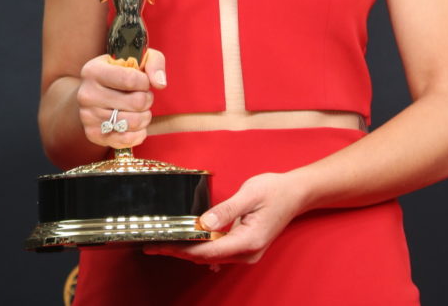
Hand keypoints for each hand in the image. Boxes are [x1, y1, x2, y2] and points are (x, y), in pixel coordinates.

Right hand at [77, 49, 166, 148]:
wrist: (93, 93)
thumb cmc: (119, 73)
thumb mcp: (137, 58)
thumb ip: (154, 63)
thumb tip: (160, 84)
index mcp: (93, 71)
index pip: (130, 79)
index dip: (145, 82)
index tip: (143, 82)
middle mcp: (86, 94)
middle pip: (136, 102)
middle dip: (147, 100)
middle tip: (143, 97)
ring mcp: (88, 116)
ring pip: (134, 122)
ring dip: (145, 116)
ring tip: (141, 110)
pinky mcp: (93, 134)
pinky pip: (126, 140)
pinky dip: (139, 134)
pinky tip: (137, 125)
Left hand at [143, 172, 302, 265]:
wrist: (295, 194)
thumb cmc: (274, 190)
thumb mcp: (250, 193)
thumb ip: (226, 210)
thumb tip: (203, 224)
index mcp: (248, 241)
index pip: (208, 251)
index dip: (182, 249)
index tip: (160, 246)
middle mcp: (247, 253)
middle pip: (206, 258)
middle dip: (179, 251)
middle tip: (152, 245)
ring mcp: (246, 254)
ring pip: (210, 257)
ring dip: (187, 250)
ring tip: (164, 242)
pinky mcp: (244, 248)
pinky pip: (218, 252)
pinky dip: (200, 247)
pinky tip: (186, 241)